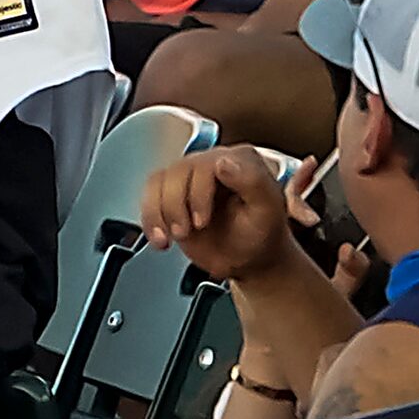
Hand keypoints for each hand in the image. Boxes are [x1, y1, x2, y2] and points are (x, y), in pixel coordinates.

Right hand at [140, 145, 298, 284]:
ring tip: (177, 235)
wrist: (249, 258)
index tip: (201, 220)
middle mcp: (212, 163)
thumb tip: (224, 161)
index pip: (207, 163)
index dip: (198, 193)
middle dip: (177, 207)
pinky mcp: (174, 193)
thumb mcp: (268, 211)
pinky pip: (150, 193)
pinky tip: (162, 238)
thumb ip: (253, 182)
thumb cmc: (262, 234)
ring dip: (161, 213)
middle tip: (190, 231)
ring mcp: (191, 177)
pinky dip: (150, 218)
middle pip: (178, 172)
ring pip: (159, 181)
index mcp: (239, 160)